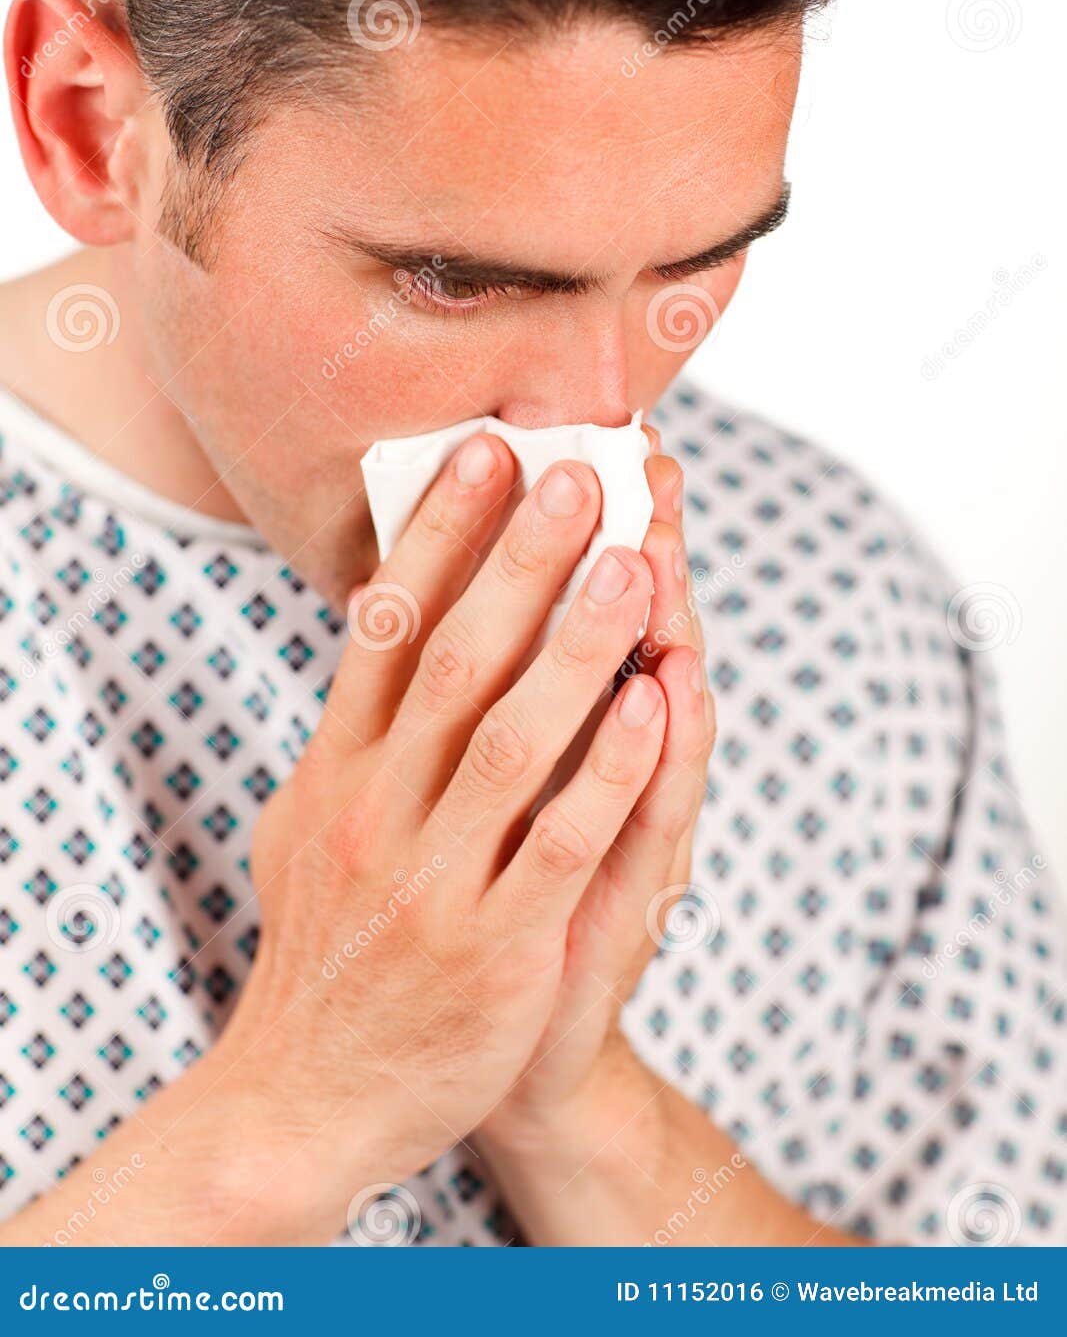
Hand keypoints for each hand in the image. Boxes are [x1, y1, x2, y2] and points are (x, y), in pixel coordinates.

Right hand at [211, 431, 677, 1240]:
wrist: (309, 1099)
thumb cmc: (326, 943)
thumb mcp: (304, 823)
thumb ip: (347, 728)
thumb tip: (374, 618)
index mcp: (334, 770)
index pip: (384, 627)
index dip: (439, 533)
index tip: (487, 451)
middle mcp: (375, 811)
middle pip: (454, 660)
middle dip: (520, 558)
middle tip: (579, 471)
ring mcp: (433, 879)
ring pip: (513, 739)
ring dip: (580, 643)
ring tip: (636, 557)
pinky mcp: (497, 946)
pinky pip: (561, 843)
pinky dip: (612, 768)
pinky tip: (657, 698)